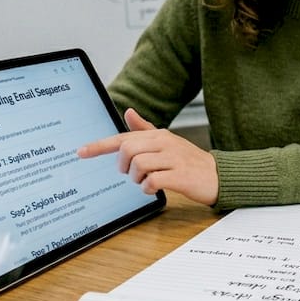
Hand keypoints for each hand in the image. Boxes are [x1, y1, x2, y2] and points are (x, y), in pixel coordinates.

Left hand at [77, 108, 219, 205]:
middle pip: (127, 149)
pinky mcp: (180, 176)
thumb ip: (145, 128)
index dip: (99, 146)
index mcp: (158, 135)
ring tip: (146, 181)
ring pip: (138, 165)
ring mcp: (173, 159)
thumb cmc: (189, 160)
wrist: (218, 175)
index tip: (80, 152)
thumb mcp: (167, 141)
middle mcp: (164, 143)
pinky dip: (148, 188)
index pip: (123, 137)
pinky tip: (154, 188)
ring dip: (136, 178)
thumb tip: (127, 111)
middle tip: (130, 173)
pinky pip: (152, 181)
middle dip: (123, 165)